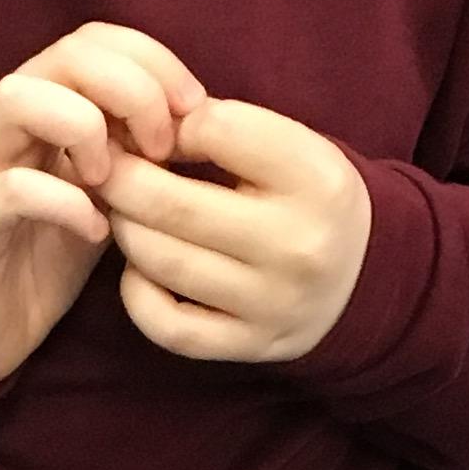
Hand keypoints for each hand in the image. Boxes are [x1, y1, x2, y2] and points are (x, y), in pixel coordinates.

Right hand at [0, 25, 205, 392]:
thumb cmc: (48, 252)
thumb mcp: (108, 192)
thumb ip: (139, 151)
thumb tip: (200, 120)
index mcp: (47, 103)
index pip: (98, 38)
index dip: (153, 60)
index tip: (194, 111)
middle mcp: (9, 121)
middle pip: (66, 54)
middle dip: (130, 89)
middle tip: (161, 147)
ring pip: (18, 98)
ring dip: (82, 128)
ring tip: (113, 182)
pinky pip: (10, 189)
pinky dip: (63, 203)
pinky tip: (95, 231)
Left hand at [102, 97, 371, 363]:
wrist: (361, 275)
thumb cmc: (306, 196)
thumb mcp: (290, 144)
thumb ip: (221, 127)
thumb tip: (137, 128)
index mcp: (315, 178)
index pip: (215, 130)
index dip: (171, 125)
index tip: (159, 133)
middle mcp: (298, 245)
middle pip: (173, 205)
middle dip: (122, 180)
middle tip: (106, 168)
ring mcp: (274, 302)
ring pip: (161, 262)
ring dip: (125, 229)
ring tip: (123, 211)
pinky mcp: (251, 344)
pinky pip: (167, 326)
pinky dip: (137, 294)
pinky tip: (140, 269)